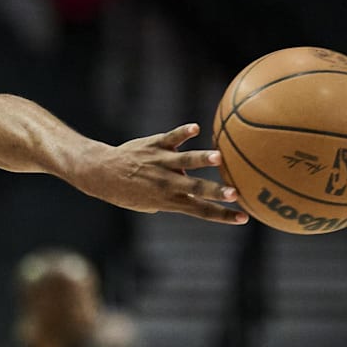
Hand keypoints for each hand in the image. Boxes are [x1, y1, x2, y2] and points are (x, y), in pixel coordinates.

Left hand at [82, 123, 248, 223]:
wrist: (102, 173)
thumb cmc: (129, 191)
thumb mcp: (151, 204)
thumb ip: (175, 200)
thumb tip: (197, 194)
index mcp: (168, 200)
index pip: (200, 210)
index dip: (222, 215)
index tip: (244, 218)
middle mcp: (166, 183)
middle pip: (196, 188)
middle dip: (216, 191)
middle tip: (235, 193)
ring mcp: (160, 162)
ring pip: (184, 161)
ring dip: (201, 159)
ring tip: (218, 157)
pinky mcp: (154, 145)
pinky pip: (170, 138)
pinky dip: (182, 133)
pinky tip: (195, 128)